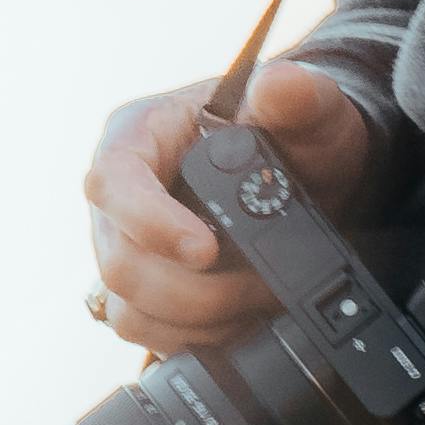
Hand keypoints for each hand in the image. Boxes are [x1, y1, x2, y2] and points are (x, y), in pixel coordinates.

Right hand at [84, 56, 392, 356]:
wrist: (308, 177)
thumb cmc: (295, 136)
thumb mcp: (310, 112)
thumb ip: (299, 99)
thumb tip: (283, 86)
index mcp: (139, 135)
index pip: (114, 181)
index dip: (151, 223)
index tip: (206, 250)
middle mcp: (118, 195)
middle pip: (120, 262)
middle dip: (196, 290)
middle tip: (260, 286)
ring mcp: (124, 246)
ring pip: (129, 309)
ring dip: (199, 321)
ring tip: (256, 302)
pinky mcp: (141, 290)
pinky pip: (145, 332)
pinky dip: (194, 338)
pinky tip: (237, 319)